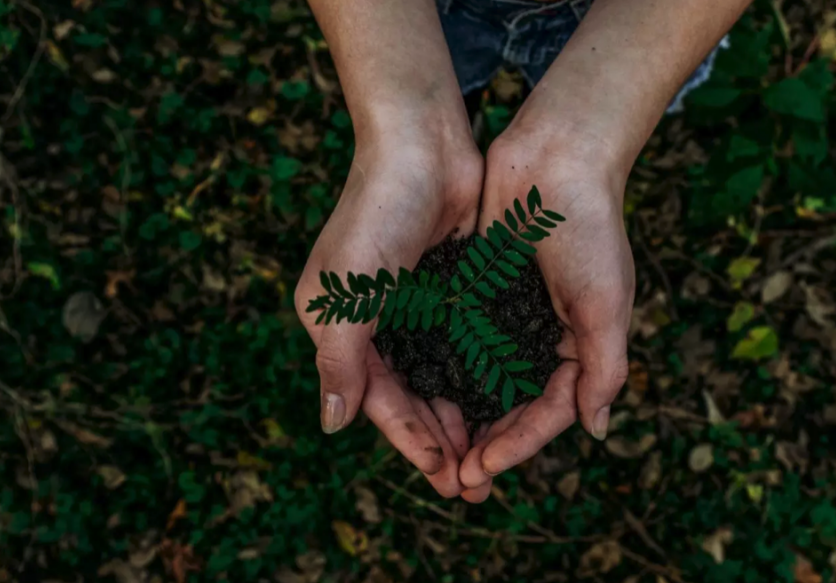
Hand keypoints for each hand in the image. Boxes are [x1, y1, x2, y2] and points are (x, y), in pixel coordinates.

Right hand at [295, 127, 485, 498]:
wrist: (422, 144)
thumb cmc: (376, 214)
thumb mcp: (347, 293)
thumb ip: (340, 361)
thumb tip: (332, 425)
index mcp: (341, 327)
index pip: (378, 400)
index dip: (410, 440)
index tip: (444, 476)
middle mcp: (376, 322)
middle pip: (411, 397)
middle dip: (440, 441)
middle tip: (474, 484)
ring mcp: (416, 306)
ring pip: (441, 377)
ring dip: (463, 416)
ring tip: (492, 456)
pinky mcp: (450, 289)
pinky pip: (465, 345)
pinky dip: (481, 376)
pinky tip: (504, 403)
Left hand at [459, 131, 633, 492]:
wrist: (556, 158)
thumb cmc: (590, 228)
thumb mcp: (605, 303)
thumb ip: (604, 368)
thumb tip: (596, 431)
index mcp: (579, 346)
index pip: (549, 411)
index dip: (518, 444)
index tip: (483, 468)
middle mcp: (542, 337)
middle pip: (512, 406)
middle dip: (487, 444)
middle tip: (455, 480)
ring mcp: (508, 315)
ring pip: (481, 381)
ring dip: (461, 417)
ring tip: (435, 452)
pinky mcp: (478, 291)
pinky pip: (459, 341)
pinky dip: (444, 370)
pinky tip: (419, 394)